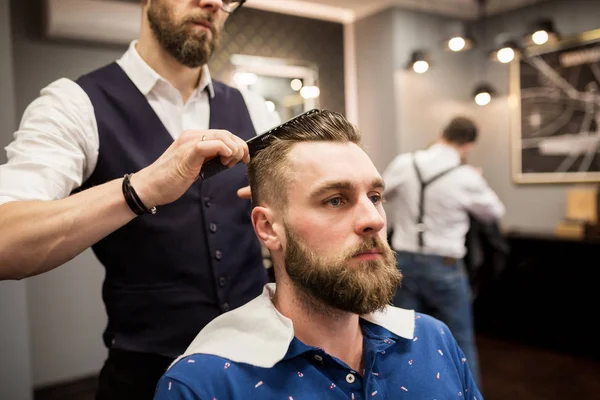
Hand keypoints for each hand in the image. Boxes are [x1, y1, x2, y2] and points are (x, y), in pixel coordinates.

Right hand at [130, 130, 249, 207]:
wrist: (148, 187)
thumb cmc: (170, 180)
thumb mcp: (194, 167)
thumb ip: (208, 159)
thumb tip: (227, 159)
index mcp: (193, 138)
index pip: (223, 134)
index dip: (238, 145)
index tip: (244, 158)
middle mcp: (191, 136)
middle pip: (226, 133)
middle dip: (240, 147)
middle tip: (242, 161)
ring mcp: (188, 143)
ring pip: (221, 136)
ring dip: (234, 149)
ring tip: (232, 163)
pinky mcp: (187, 153)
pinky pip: (210, 145)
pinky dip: (223, 150)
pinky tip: (226, 160)